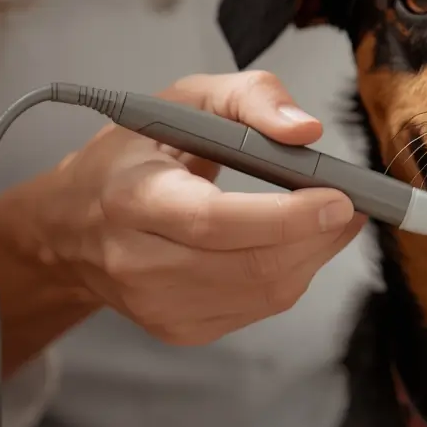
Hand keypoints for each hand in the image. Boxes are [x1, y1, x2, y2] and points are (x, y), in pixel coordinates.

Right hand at [36, 71, 366, 344]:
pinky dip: (292, 275)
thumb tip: (307, 130)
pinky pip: (259, 309)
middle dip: (318, 236)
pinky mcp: (177, 329)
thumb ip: (251, 97)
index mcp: (133, 198)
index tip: (340, 198)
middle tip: (352, 204)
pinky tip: (294, 245)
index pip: (215, 221)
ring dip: (314, 256)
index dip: (286, 216)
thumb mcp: (186, 99)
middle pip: (251, 265)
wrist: (74, 223)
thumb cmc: (136, 153)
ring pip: (265, 293)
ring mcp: (156, 305)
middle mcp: (137, 261)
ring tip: (330, 219)